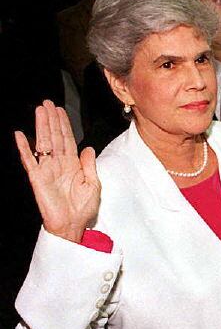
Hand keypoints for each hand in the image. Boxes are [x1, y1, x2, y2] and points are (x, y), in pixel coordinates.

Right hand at [15, 100, 100, 242]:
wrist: (73, 225)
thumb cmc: (83, 208)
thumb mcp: (93, 185)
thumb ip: (89, 165)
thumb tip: (88, 148)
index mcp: (73, 165)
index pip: (67, 140)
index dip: (64, 125)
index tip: (60, 110)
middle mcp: (59, 164)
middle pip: (54, 137)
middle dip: (51, 120)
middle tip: (47, 103)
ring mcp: (47, 170)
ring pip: (43, 143)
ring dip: (41, 127)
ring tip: (39, 111)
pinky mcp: (37, 178)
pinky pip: (29, 161)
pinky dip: (24, 148)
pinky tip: (20, 135)